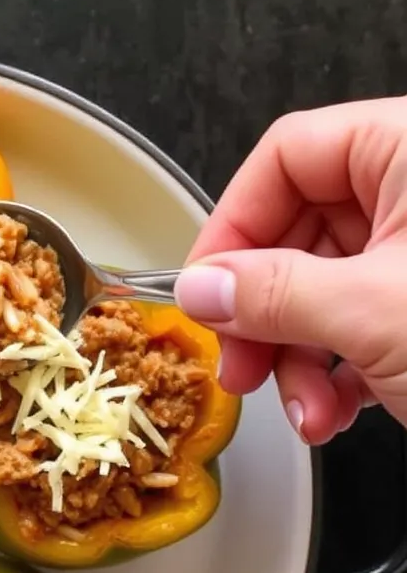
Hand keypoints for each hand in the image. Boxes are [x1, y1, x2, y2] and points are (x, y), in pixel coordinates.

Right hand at [174, 97, 406, 444]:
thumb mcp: (374, 313)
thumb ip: (274, 294)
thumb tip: (197, 289)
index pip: (288, 156)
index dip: (234, 222)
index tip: (206, 290)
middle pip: (298, 232)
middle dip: (265, 315)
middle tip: (241, 368)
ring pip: (323, 288)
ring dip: (297, 360)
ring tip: (304, 412)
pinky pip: (359, 321)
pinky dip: (338, 373)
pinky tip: (335, 415)